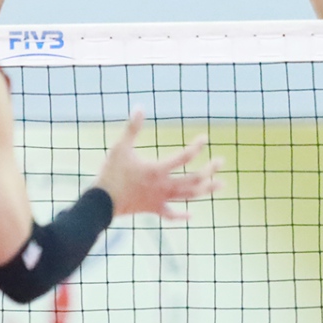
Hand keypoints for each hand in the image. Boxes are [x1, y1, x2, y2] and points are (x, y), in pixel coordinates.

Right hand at [94, 111, 223, 219]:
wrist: (101, 202)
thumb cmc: (110, 173)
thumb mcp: (120, 147)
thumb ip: (132, 128)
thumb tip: (139, 107)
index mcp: (157, 170)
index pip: (184, 157)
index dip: (196, 147)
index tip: (205, 138)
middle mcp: (163, 186)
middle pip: (193, 179)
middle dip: (209, 170)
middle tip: (221, 162)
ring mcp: (160, 199)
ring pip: (188, 196)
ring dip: (205, 190)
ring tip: (220, 185)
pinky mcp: (153, 210)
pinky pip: (170, 214)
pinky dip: (181, 216)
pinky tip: (191, 215)